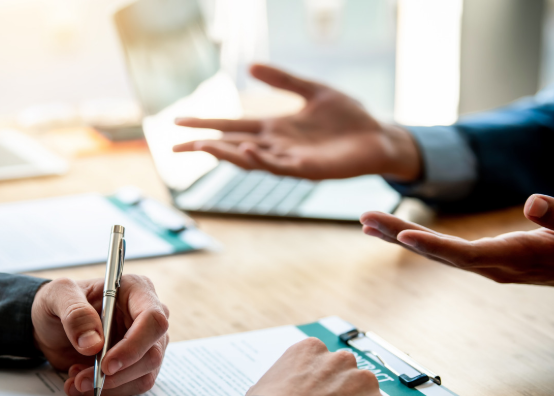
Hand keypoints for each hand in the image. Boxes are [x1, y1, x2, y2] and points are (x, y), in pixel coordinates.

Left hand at [31, 275, 169, 395]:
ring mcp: (146, 342)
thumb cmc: (59, 302)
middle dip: (118, 374)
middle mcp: (147, 316)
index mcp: (136, 290)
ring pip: (145, 374)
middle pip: (152, 353)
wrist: (51, 325)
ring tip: (77, 380)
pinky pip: (133, 384)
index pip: (153, 320)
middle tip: (83, 380)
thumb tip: (93, 344)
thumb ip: (75, 314)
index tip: (106, 365)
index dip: (134, 346)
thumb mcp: (56, 296)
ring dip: (110, 385)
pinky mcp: (138, 363)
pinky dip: (108, 390)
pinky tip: (82, 380)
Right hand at [173, 64, 420, 180]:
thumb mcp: (313, 91)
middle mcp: (276, 145)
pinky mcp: (308, 170)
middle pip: (232, 145)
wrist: (379, 138)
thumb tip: (250, 68)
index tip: (176, 122)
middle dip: (204, 146)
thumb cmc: (349, 117)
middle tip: (174, 146)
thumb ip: (283, 80)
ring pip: (249, 159)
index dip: (204, 124)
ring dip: (226, 154)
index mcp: (274, 128)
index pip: (231, 125)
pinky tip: (245, 150)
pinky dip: (260, 160)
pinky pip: (278, 166)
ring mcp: (290, 159)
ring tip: (204, 146)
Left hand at [361, 194, 553, 291]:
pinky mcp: (493, 259)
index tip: (401, 236)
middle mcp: (497, 266)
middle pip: (440, 253)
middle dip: (399, 235)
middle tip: (365, 218)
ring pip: (439, 252)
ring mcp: (492, 265)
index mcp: (517, 258)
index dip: (433, 247)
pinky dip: (421, 240)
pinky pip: (448, 251)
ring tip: (368, 223)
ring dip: (402, 237)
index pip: (466, 255)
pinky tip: (400, 234)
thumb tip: (533, 201)